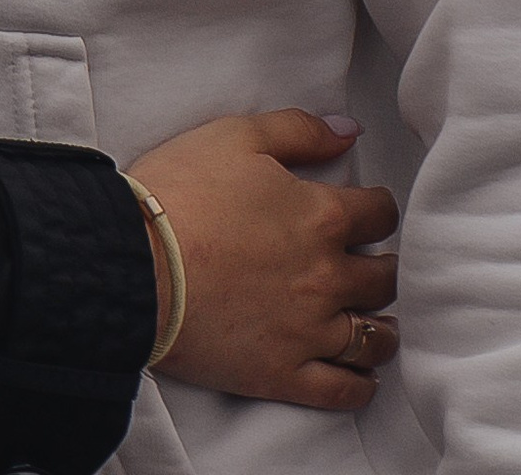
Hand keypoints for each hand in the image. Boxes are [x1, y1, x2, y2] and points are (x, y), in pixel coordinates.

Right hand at [129, 111, 398, 409]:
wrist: (134, 262)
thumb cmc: (179, 192)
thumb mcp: (234, 136)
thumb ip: (298, 130)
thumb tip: (348, 132)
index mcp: (320, 216)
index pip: (378, 214)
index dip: (378, 208)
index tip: (371, 211)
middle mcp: (327, 277)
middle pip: (384, 279)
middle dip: (386, 268)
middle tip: (376, 265)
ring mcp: (309, 332)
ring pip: (372, 339)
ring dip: (382, 329)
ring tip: (377, 323)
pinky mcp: (284, 374)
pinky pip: (342, 390)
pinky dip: (359, 385)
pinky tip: (361, 376)